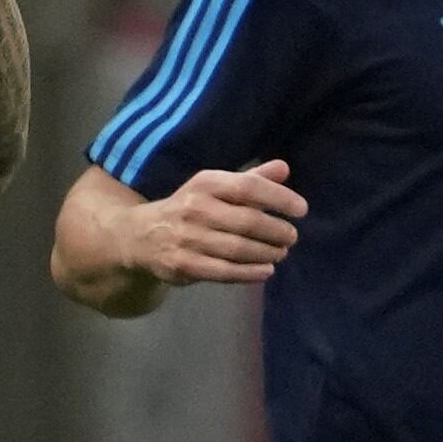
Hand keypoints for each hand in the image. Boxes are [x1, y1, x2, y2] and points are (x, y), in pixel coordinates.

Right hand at [116, 160, 301, 288]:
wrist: (141, 236)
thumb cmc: (190, 208)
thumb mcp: (215, 188)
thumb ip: (251, 179)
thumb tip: (285, 169)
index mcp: (206, 183)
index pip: (248, 187)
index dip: (279, 198)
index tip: (301, 209)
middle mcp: (195, 208)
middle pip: (247, 221)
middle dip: (276, 231)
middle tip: (291, 237)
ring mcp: (188, 238)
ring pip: (238, 249)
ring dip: (266, 252)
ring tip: (281, 253)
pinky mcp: (184, 265)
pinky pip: (224, 272)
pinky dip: (250, 273)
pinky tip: (266, 270)